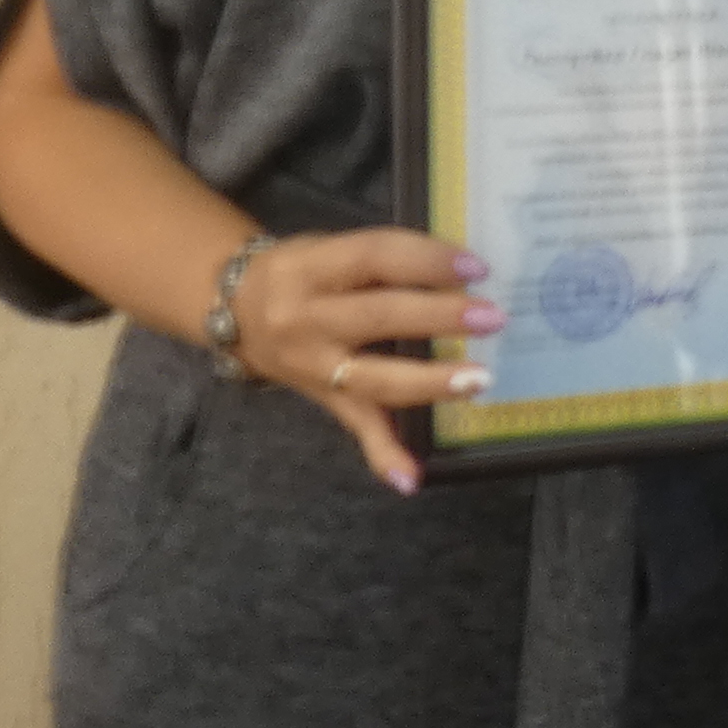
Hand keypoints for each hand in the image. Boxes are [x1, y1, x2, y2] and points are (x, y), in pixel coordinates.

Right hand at [227, 227, 500, 495]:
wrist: (234, 310)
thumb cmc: (300, 272)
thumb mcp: (327, 250)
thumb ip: (380, 259)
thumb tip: (460, 269)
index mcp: (309, 268)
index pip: (374, 257)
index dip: (426, 260)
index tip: (476, 267)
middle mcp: (306, 318)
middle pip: (379, 317)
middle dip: (439, 317)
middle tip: (492, 317)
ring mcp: (314, 365)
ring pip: (374, 377)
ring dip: (428, 383)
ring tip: (478, 379)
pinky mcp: (324, 399)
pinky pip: (357, 428)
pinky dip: (384, 456)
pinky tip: (412, 478)